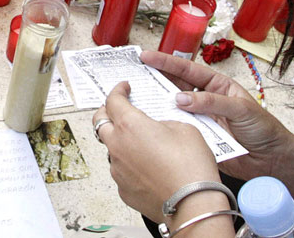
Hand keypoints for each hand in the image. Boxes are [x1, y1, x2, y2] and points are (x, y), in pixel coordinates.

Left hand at [95, 80, 220, 222]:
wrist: (194, 205)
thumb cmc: (191, 169)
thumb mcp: (185, 129)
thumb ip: (164, 122)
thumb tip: (158, 127)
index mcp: (130, 125)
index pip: (113, 101)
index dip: (118, 91)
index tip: (123, 89)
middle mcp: (117, 146)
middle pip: (100, 122)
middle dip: (107, 113)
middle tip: (118, 110)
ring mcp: (118, 170)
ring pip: (112, 149)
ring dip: (121, 142)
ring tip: (141, 144)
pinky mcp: (123, 190)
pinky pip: (121, 172)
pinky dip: (130, 166)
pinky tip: (147, 168)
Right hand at [140, 50, 292, 181]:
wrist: (274, 161)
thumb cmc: (264, 130)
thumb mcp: (241, 109)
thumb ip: (211, 102)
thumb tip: (181, 99)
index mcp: (216, 85)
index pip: (187, 70)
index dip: (165, 63)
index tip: (146, 57)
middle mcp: (205, 100)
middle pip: (175, 86)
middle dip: (155, 79)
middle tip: (134, 74)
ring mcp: (200, 119)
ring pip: (174, 108)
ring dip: (158, 103)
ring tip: (138, 98)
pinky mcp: (198, 137)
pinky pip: (179, 129)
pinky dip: (167, 126)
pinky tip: (154, 123)